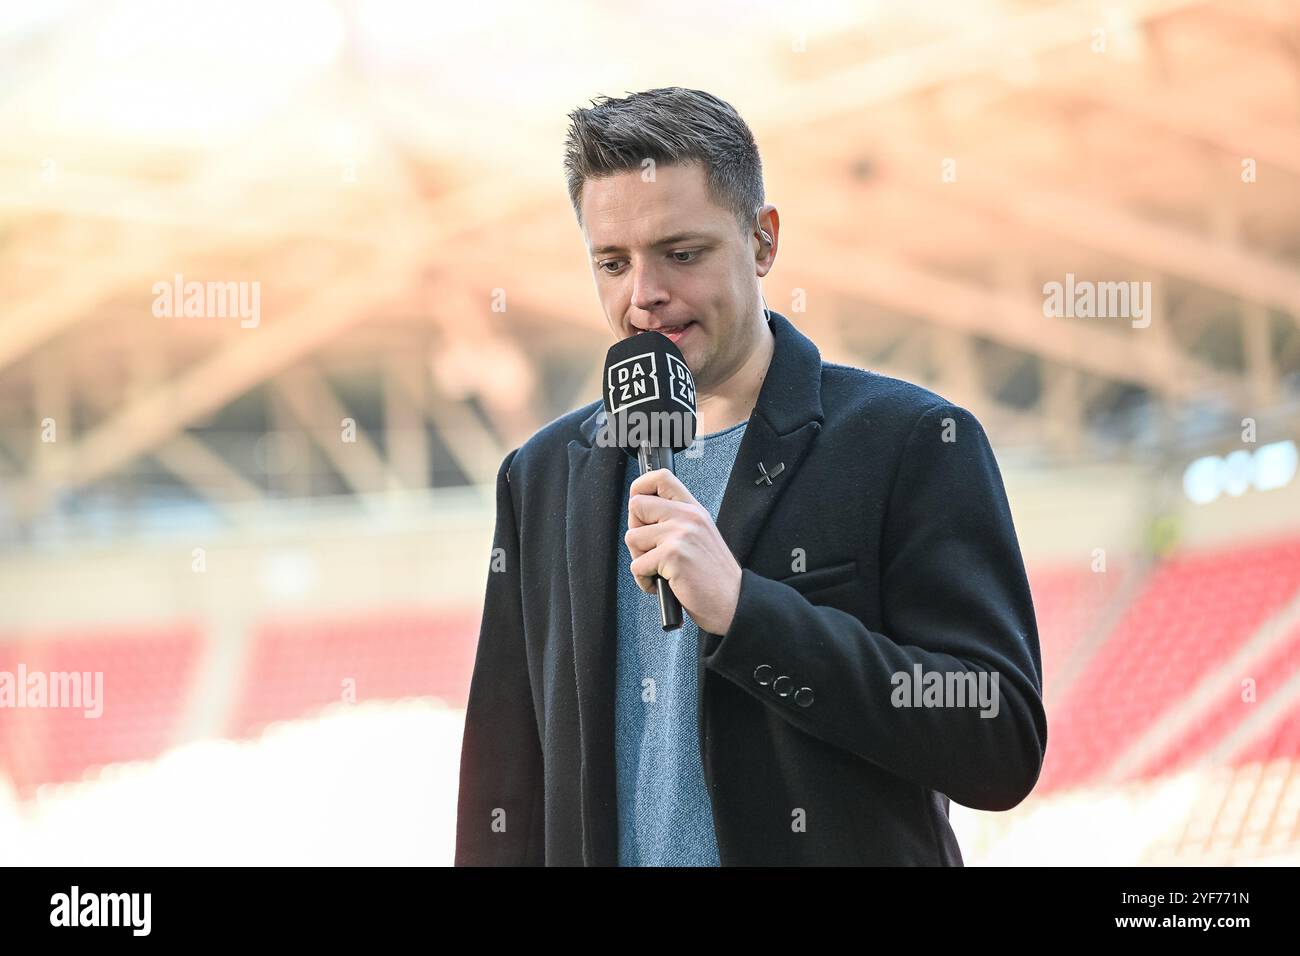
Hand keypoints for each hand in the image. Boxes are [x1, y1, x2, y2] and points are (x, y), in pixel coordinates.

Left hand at [625, 468, 742, 634]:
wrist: (733, 602)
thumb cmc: (713, 576)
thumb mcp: (699, 536)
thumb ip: (675, 520)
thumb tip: (640, 514)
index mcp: (694, 509)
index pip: (661, 477)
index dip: (640, 487)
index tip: (639, 507)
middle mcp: (688, 516)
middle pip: (636, 505)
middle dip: (636, 531)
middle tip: (652, 551)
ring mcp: (681, 534)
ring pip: (632, 537)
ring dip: (640, 559)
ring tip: (661, 570)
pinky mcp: (673, 555)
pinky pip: (637, 565)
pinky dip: (644, 581)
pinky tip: (663, 584)